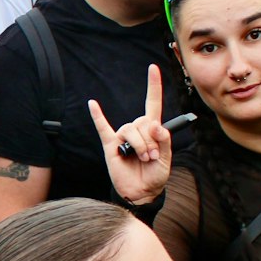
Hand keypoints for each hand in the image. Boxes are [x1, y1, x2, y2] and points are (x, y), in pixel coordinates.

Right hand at [88, 63, 173, 205]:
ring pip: (131, 129)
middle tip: (153, 157)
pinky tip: (92, 104)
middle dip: (151, 141)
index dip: (153, 86)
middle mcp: (136, 129)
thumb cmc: (154, 175)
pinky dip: (97, 116)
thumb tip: (155, 126)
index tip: (153, 68)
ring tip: (143, 159)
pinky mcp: (110, 145)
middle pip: (143, 122)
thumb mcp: (167, 159)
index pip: (152, 103)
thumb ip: (164, 141)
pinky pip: (102, 127)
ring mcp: (122, 136)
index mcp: (152, 129)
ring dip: (140, 145)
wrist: (141, 192)